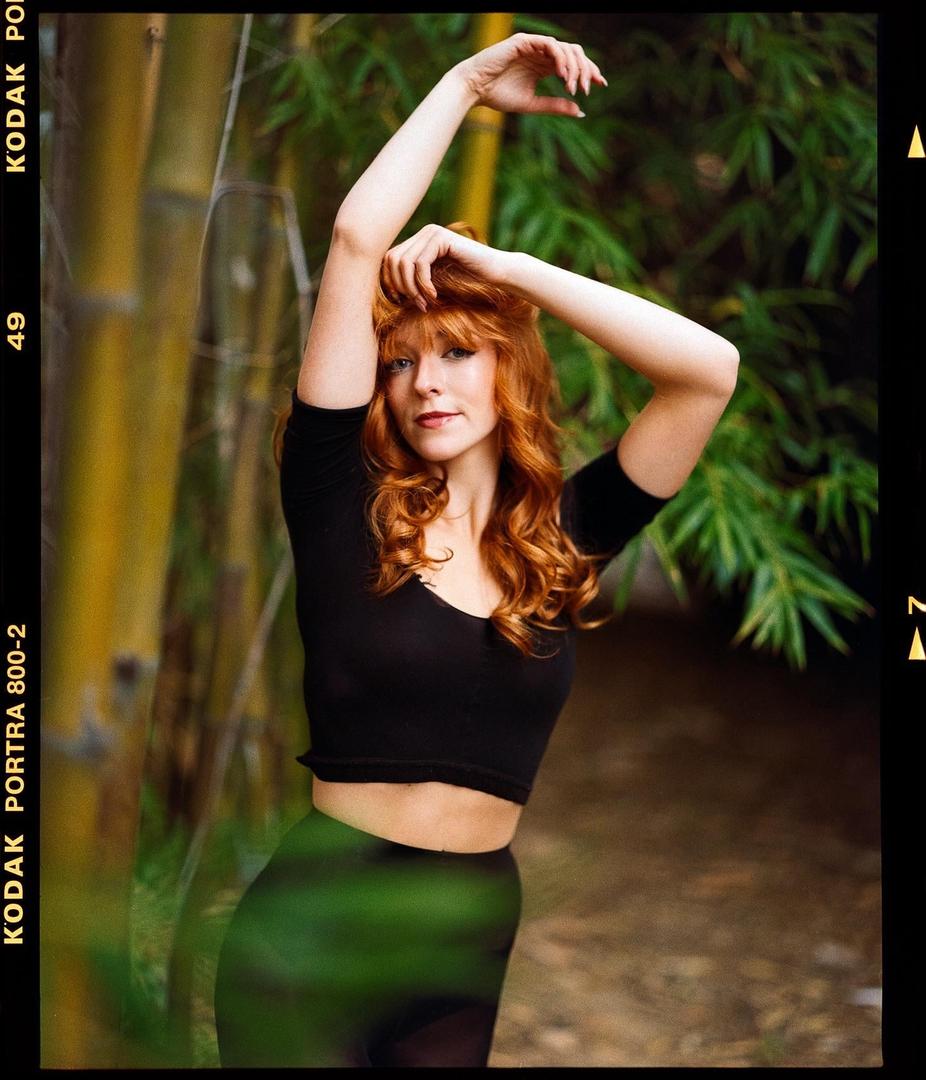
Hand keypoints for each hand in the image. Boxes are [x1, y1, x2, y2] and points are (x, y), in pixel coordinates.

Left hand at [381, 224, 508, 310]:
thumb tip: (388, 292)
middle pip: (392, 260)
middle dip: (401, 287)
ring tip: (426, 303)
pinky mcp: (441, 239)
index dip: (392, 283)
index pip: (389, 260)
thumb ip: (414, 280)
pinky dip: (424, 284)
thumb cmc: (467, 281)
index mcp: (418, 241)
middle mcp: (423, 233)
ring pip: (404, 263)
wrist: (494, 273)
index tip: (405, 303)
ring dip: (413, 288)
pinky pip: (420, 264)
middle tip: (418, 305)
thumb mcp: (434, 281)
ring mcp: (432, 233)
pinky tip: (435, 295)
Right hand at [454, 32, 606, 115]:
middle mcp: (541, 53)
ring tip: (574, 87)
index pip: (573, 63)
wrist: (474, 89)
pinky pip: (550, 45)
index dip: (589, 71)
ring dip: (574, 67)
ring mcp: (534, 45)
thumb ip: (555, 105)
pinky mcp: (525, 41)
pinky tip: (564, 75)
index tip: (601, 85)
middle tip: (589, 88)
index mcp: (543, 65)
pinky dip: (560, 59)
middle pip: (574, 53)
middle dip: (586, 69)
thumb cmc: (498, 96)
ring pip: (565, 48)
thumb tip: (580, 111)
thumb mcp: (532, 104)